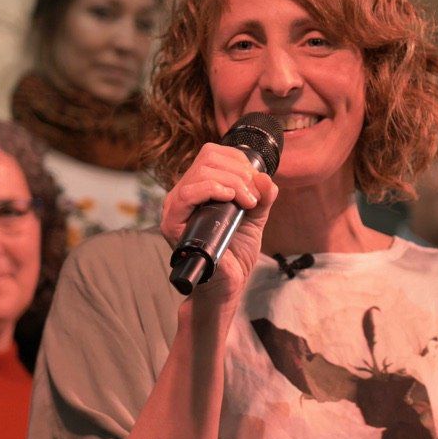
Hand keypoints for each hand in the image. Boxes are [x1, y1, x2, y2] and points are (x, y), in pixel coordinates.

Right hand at [160, 143, 278, 305]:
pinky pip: (186, 194)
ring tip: (247, 203)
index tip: (255, 181)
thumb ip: (262, 196)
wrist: (227, 284)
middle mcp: (185, 193)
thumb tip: (265, 177)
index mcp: (200, 187)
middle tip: (253, 197)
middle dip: (239, 172)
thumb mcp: (255, 218)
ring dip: (232, 182)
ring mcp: (176, 208)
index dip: (238, 160)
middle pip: (208, 158)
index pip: (212, 153)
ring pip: (200, 172)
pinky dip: (212, 190)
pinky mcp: (172, 224)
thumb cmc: (235, 253)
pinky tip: (230, 199)